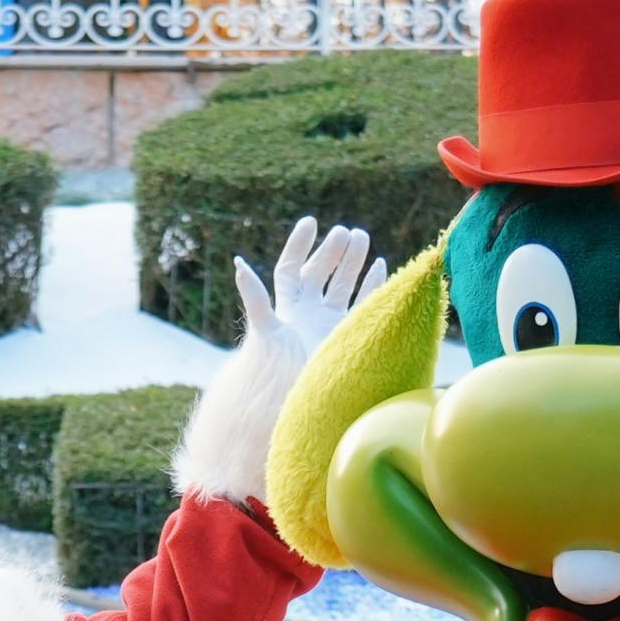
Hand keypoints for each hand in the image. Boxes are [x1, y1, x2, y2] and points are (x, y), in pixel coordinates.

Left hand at [234, 216, 374, 359]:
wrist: (298, 398)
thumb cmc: (277, 368)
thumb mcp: (264, 328)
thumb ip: (254, 296)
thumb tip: (238, 264)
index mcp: (286, 306)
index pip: (290, 267)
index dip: (299, 245)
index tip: (312, 222)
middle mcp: (307, 311)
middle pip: (319, 272)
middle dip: (332, 250)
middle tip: (346, 232)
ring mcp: (329, 321)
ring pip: (342, 283)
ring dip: (353, 261)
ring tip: (363, 238)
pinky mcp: (347, 332)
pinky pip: (362, 302)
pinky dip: (372, 284)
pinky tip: (381, 265)